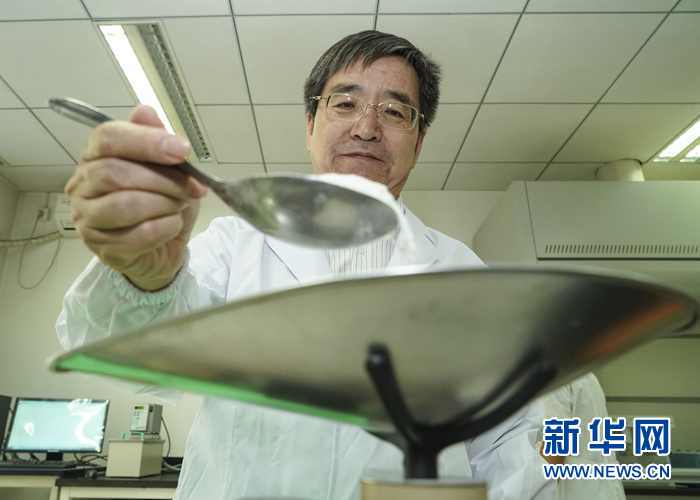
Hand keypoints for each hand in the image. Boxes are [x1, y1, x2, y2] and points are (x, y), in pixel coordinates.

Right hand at [65, 105, 207, 290]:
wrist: (165, 247)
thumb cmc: (162, 202)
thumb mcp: (169, 168)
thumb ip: (157, 140)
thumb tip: (145, 112)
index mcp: (95, 156)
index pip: (107, 138)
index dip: (146, 141)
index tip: (183, 150)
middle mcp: (82, 185)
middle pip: (114, 172)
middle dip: (163, 180)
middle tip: (191, 188)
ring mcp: (87, 218)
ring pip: (124, 204)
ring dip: (164, 204)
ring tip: (180, 206)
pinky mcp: (102, 248)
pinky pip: (137, 234)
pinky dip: (165, 228)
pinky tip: (172, 225)